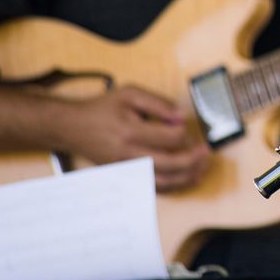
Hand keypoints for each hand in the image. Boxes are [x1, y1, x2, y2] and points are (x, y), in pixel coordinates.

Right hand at [60, 86, 210, 191]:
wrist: (72, 127)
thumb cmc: (103, 108)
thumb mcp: (130, 94)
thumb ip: (158, 103)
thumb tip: (180, 117)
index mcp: (131, 132)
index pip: (169, 137)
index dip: (183, 131)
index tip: (183, 123)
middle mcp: (129, 154)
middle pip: (169, 163)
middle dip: (193, 160)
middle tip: (207, 152)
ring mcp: (126, 168)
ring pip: (161, 180)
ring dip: (186, 177)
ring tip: (202, 169)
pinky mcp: (123, 175)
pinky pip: (150, 186)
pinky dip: (170, 186)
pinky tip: (185, 180)